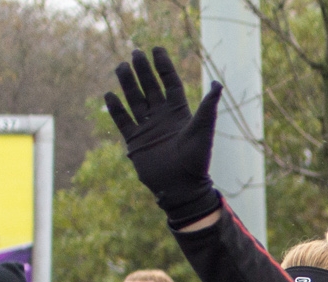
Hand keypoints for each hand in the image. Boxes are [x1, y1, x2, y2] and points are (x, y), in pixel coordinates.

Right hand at [104, 48, 222, 226]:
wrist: (181, 188)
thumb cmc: (196, 161)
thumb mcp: (202, 130)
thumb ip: (207, 107)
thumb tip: (217, 84)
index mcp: (179, 113)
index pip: (170, 84)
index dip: (164, 66)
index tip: (157, 49)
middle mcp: (162, 118)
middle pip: (151, 88)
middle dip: (143, 70)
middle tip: (135, 52)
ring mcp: (148, 128)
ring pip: (135, 100)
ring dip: (128, 83)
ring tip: (121, 66)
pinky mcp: (135, 141)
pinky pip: (123, 121)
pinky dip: (116, 109)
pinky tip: (109, 95)